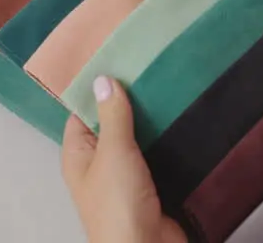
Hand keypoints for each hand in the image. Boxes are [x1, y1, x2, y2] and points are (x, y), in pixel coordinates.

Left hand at [62, 75, 186, 242]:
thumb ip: (112, 116)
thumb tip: (103, 79)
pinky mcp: (154, 185)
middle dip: (131, 101)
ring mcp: (127, 176)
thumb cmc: (118, 204)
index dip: (96, 89)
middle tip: (151, 66)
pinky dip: (170, 140)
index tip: (115, 59)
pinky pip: (159, 155)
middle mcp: (100, 164)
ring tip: (171, 84)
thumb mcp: (113, 152)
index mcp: (78, 155)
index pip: (82, 112)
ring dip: (154, 120)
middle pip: (113, 124)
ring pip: (139, 139)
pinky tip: (183, 117)